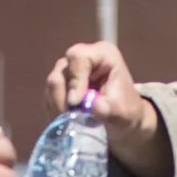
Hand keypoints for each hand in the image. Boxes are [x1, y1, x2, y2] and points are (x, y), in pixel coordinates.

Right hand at [45, 41, 167, 176]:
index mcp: (102, 54)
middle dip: (63, 96)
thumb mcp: (122, 113)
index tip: (76, 103)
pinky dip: (55, 110)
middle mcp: (83, 58)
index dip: (75, 80)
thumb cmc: (126, 112)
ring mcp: (70, 71)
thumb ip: (107, 109)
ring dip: (58, 105)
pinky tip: (66, 120)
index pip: (79, 57)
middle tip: (70, 116)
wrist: (122, 123)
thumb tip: (91, 107)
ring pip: (52, 84)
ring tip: (70, 120)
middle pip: (61, 70)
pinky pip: (49, 96)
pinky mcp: (62, 86)